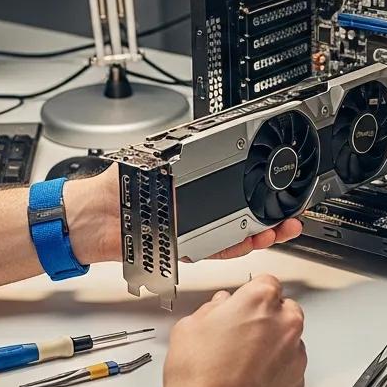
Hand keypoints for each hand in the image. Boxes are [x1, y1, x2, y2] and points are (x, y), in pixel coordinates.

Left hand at [66, 166, 303, 264]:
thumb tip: (206, 135)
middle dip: (271, 217)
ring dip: (261, 234)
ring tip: (279, 229)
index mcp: (192, 187)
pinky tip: (253, 240)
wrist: (95, 217)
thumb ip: (180, 153)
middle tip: (291, 215)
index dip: (259, 191)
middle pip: (244, 216)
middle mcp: (197, 212)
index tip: (279, 188)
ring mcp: (193, 232)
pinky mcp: (185, 250)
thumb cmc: (117, 187)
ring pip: (237, 236)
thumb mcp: (154, 160)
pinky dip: (236, 247)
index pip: (234, 188)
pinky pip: (216, 251)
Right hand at [163, 275, 305, 386]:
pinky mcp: (297, 385)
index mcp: (260, 301)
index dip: (251, 295)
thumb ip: (211, 310)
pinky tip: (251, 383)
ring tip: (242, 365)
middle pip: (285, 311)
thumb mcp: (190, 327)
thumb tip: (217, 310)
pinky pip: (290, 371)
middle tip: (241, 335)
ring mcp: (295, 356)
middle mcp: (285, 325)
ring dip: (274, 348)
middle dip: (268, 319)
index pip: (266, 283)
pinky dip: (277, 374)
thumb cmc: (199, 377)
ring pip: (290, 343)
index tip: (244, 304)